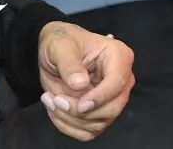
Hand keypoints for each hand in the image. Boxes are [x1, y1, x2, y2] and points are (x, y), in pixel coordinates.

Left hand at [37, 22, 134, 141]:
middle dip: (81, 112)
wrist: (55, 51)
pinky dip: (68, 126)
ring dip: (70, 119)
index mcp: (119, 57)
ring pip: (98, 123)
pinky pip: (88, 131)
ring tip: (50, 100)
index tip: (79, 105)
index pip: (117, 84)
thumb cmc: (61, 41)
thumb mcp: (60, 45)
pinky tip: (54, 110)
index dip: (99, 98)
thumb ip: (69, 63)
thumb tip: (81, 84)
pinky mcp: (100, 113)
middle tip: (56, 100)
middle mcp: (122, 80)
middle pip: (111, 109)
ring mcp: (112, 99)